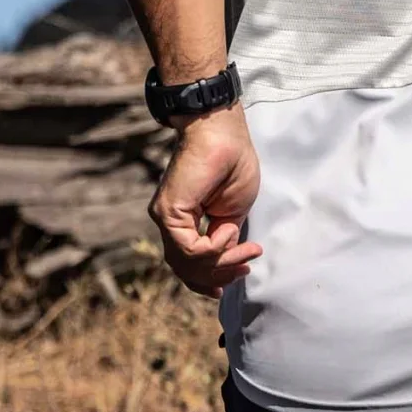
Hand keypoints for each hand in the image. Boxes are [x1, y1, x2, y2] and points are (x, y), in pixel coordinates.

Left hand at [150, 109, 262, 295]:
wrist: (223, 134)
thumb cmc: (232, 164)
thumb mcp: (232, 213)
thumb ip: (222, 238)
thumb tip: (224, 260)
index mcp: (183, 223)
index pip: (190, 264)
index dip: (214, 277)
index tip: (242, 272)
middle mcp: (169, 223)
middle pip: (188, 269)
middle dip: (221, 275)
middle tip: (246, 268)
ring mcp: (165, 218)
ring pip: (188, 263)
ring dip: (222, 263)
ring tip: (246, 252)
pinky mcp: (168, 212)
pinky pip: (189, 249)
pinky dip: (213, 247)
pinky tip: (228, 230)